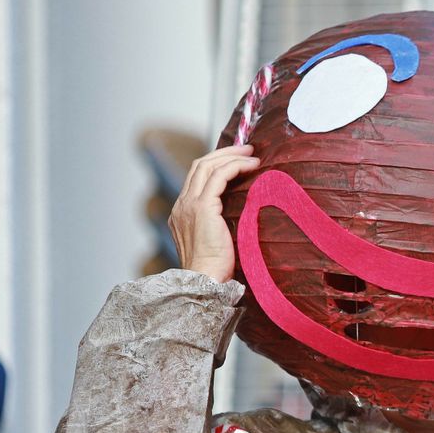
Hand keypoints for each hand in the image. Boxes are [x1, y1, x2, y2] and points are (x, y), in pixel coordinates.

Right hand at [169, 144, 260, 282]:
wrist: (204, 283)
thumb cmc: (215, 270)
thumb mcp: (216, 241)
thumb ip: (220, 224)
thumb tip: (241, 213)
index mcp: (182, 213)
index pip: (196, 178)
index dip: (217, 164)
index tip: (237, 160)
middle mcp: (181, 205)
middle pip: (200, 165)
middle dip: (224, 153)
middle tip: (246, 149)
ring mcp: (189, 205)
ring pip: (207, 166)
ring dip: (232, 156)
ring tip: (252, 154)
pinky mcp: (202, 207)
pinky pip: (219, 176)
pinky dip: (236, 166)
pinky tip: (251, 166)